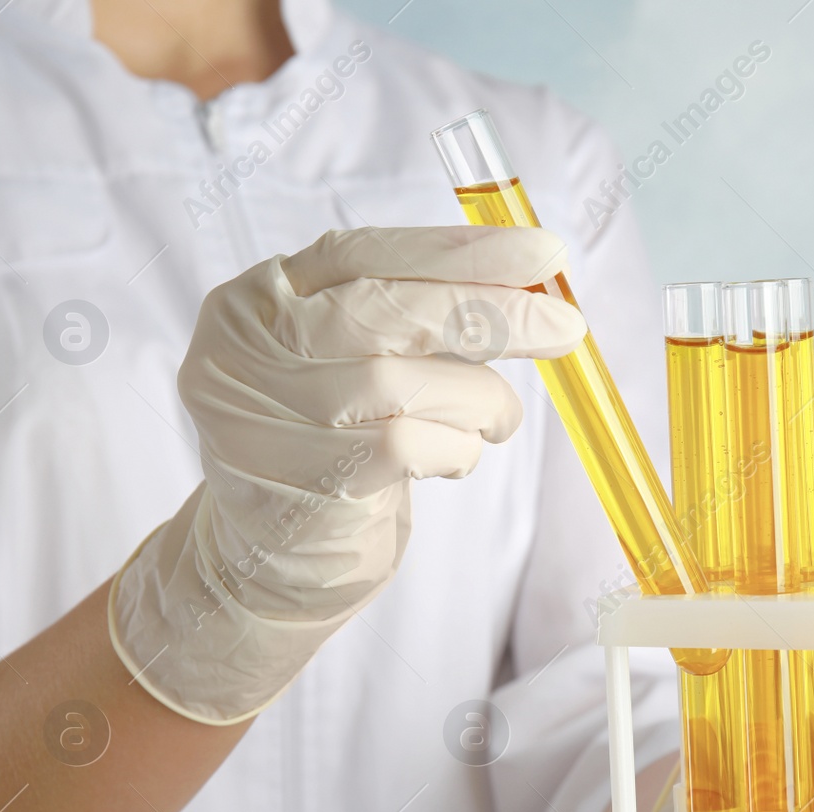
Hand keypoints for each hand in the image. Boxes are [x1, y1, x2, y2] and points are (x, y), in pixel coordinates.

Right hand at [110, 226, 585, 722]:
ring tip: (498, 419)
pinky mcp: (300, 482)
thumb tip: (529, 289)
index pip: (361, 253)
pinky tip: (458, 458)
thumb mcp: (353, 359)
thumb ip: (415, 317)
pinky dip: (457, 449)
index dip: (458, 250)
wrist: (270, 558)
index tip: (541, 252)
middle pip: (383, 311)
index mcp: (258, 299)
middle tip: (565, 327)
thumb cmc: (330, 444)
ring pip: (400, 384)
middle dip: (490, 313)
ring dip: (478, 400)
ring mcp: (262, 417)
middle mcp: (247, 349)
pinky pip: (407, 447)